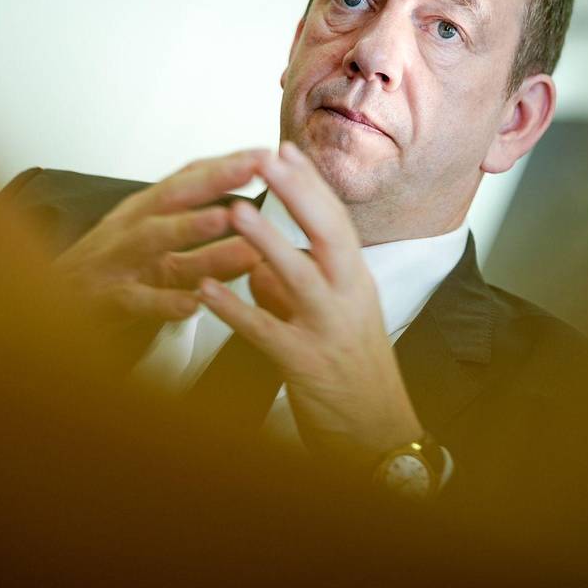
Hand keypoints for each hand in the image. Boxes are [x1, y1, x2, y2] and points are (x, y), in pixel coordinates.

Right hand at [55, 149, 266, 338]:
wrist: (50, 304)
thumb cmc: (112, 273)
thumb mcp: (160, 256)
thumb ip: (205, 251)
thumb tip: (257, 245)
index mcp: (146, 211)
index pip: (189, 178)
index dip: (227, 164)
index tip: (266, 153)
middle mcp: (131, 226)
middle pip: (175, 195)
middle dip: (217, 176)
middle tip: (256, 165)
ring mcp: (117, 259)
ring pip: (153, 238)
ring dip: (191, 225)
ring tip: (227, 215)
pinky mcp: (107, 297)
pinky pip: (137, 299)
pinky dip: (165, 301)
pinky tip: (193, 304)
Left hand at [196, 142, 422, 466]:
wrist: (381, 439)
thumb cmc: (354, 377)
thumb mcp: (332, 322)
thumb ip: (294, 291)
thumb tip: (257, 265)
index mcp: (356, 284)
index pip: (336, 222)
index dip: (311, 185)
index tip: (285, 149)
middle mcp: (349, 300)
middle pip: (328, 234)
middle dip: (298, 194)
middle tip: (265, 157)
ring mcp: (329, 332)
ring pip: (300, 278)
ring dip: (266, 243)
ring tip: (235, 211)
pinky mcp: (307, 366)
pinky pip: (267, 333)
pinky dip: (235, 311)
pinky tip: (207, 292)